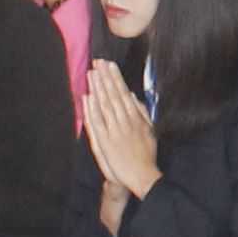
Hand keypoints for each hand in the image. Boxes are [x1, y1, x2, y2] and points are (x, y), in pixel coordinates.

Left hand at [79, 64, 161, 201]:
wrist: (143, 175)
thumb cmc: (146, 154)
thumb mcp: (149, 129)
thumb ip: (142, 112)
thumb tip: (133, 96)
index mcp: (135, 118)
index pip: (123, 93)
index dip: (116, 78)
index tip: (109, 65)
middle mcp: (125, 121)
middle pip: (113, 95)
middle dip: (106, 77)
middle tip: (99, 61)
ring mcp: (114, 131)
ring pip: (105, 105)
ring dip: (98, 88)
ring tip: (92, 72)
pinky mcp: (106, 142)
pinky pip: (97, 122)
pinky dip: (92, 109)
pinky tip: (87, 97)